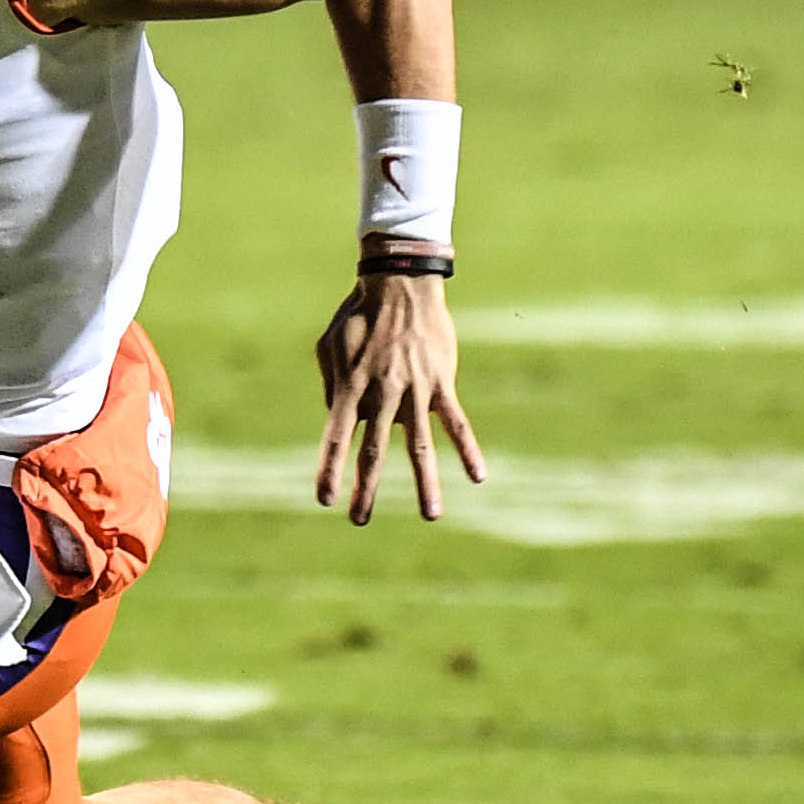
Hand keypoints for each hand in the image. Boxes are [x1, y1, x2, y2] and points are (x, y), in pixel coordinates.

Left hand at [313, 268, 486, 524]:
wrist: (400, 284)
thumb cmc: (359, 315)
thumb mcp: (329, 347)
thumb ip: (331, 386)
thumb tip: (338, 420)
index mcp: (351, 386)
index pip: (337, 437)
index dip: (331, 469)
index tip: (325, 500)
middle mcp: (382, 393)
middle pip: (374, 450)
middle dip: (366, 488)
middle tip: (359, 519)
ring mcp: (414, 391)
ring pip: (420, 446)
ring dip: (425, 482)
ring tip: (431, 515)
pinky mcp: (441, 384)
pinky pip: (457, 423)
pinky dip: (467, 449)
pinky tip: (478, 475)